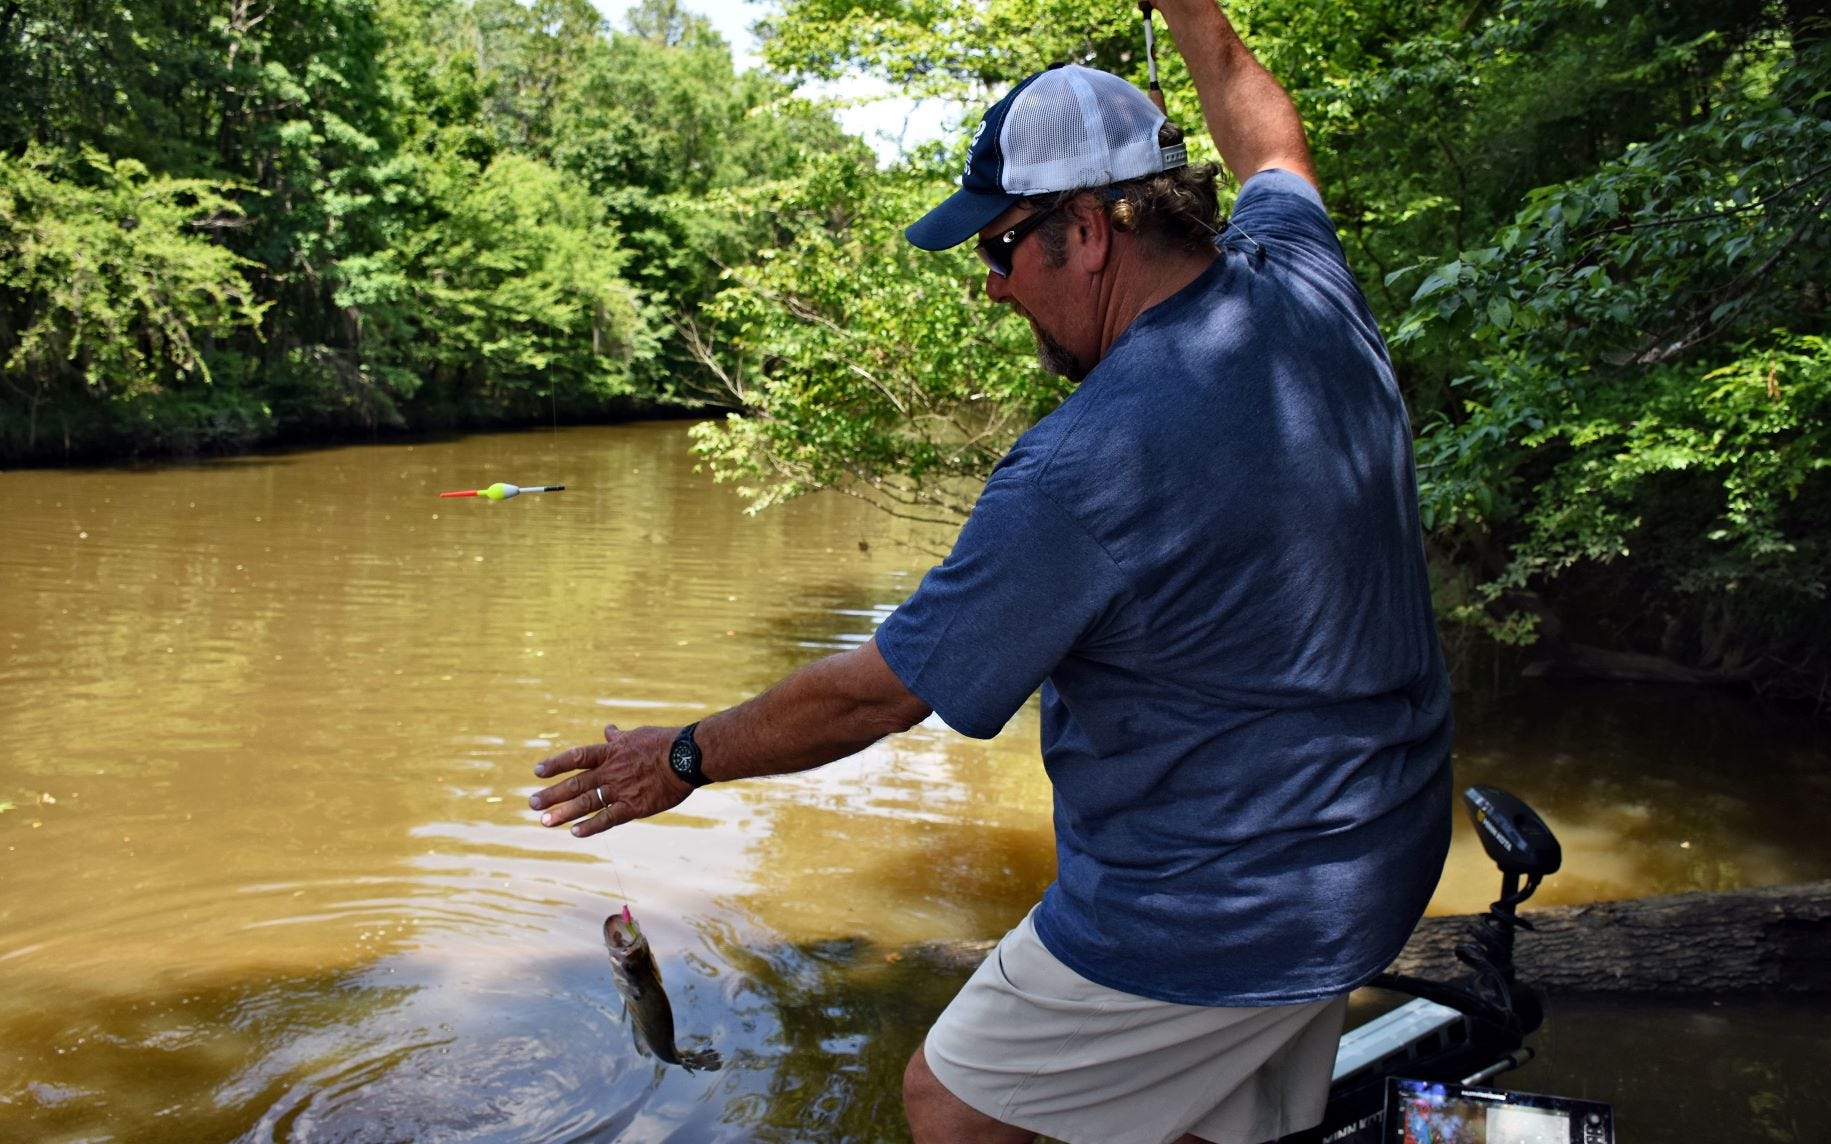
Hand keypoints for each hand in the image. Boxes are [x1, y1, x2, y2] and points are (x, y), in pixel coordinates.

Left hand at [529, 723, 690, 836]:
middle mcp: (611, 771)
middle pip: (576, 783)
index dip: (556, 764)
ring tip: (545, 821)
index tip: (537, 771)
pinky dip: (590, 826)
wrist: (687, 756)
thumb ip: (619, 738)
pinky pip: (608, 818)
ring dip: (563, 812)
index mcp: (611, 752)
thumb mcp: (638, 735)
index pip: (576, 757)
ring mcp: (621, 789)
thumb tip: (608, 729)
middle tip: (533, 803)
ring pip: (586, 802)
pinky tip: (575, 832)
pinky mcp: (634, 806)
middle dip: (552, 794)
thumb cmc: (665, 742)